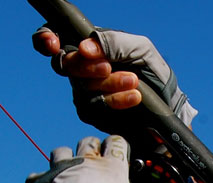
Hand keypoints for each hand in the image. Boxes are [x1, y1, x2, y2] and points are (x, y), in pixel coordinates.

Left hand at [25, 135, 153, 182]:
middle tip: (92, 166)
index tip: (116, 157)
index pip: (116, 143)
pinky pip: (38, 176)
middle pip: (88, 142)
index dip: (116, 148)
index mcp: (112, 168)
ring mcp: (60, 170)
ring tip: (67, 176)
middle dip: (90, 151)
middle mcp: (85, 162)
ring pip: (61, 152)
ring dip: (64, 160)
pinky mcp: (39, 182)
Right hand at [33, 28, 196, 130]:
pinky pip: (94, 107)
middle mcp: (82, 68)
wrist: (166, 102)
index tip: (53, 44)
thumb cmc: (151, 70)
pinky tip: (133, 97)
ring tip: (134, 82)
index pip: (56, 38)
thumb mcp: (139, 47)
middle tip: (108, 67)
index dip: (46, 40)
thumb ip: (113, 42)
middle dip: (85, 67)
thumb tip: (84, 48)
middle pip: (65, 65)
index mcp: (89, 46)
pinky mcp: (92, 113)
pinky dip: (115, 101)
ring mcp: (84, 92)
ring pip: (82, 88)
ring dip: (109, 84)